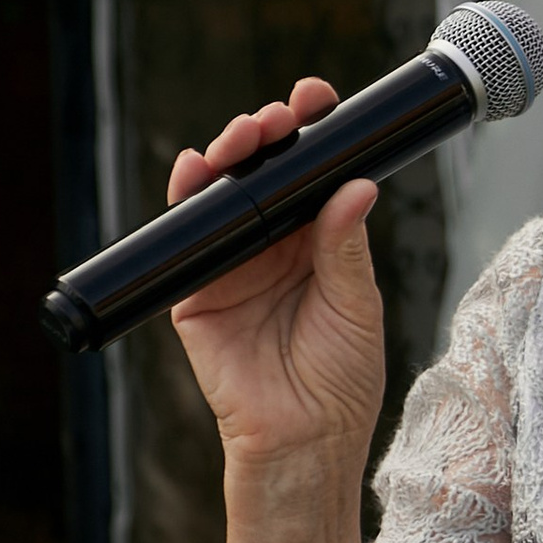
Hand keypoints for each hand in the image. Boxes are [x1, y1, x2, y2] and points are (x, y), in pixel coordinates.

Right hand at [166, 77, 384, 481]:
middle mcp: (276, 248)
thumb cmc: (342, 384)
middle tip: (275, 119)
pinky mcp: (196, 293)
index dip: (311, 134)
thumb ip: (346, 248)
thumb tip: (357, 185)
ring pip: (224, 195)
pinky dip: (186, 200)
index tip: (316, 98)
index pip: (312, 175)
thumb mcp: (356, 308)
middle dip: (266, 135)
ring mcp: (234, 266)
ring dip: (227, 156)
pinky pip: (186, 237)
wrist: (303, 444)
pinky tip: (193, 170)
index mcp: (321, 245)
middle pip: (264, 173)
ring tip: (241, 135)